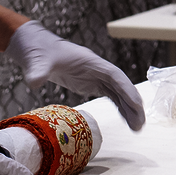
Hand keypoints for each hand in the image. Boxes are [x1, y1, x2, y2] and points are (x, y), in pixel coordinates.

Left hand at [6, 20, 145, 130]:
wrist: (34, 46)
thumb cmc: (39, 50)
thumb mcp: (37, 61)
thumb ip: (38, 71)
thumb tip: (34, 82)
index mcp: (90, 61)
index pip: (114, 75)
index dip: (127, 89)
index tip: (137, 104)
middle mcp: (97, 69)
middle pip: (121, 86)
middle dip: (132, 103)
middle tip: (141, 123)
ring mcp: (94, 76)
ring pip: (118, 93)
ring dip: (129, 109)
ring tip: (138, 128)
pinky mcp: (89, 83)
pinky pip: (109, 96)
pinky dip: (119, 107)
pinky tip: (126, 120)